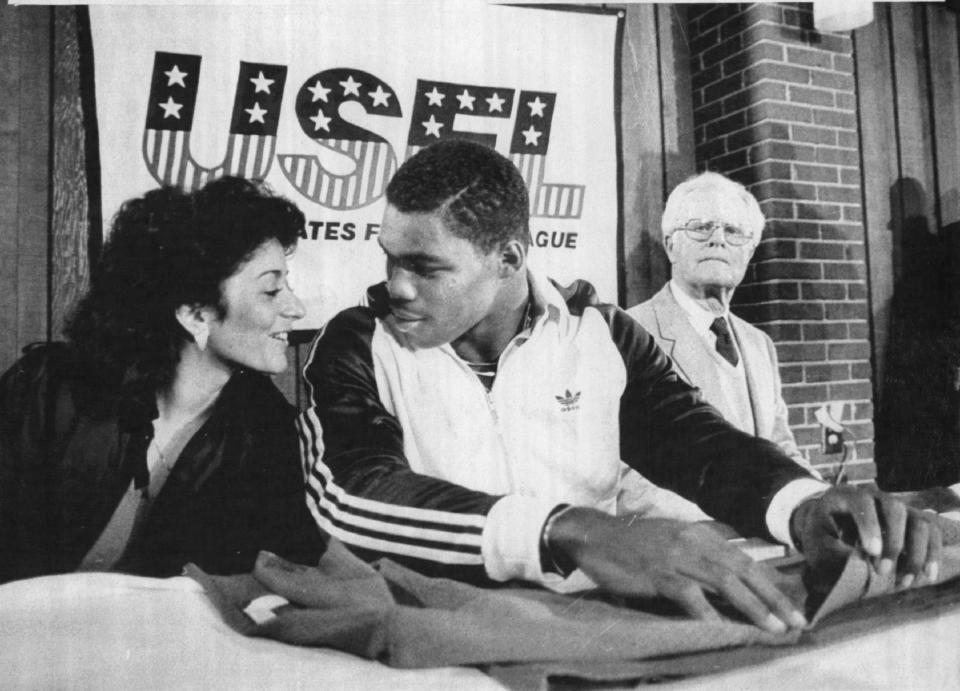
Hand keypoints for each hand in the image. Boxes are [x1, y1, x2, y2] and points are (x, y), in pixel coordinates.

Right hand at [547, 507, 806, 632]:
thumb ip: (706, 546)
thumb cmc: (636, 543)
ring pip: (724, 581)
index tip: (795, 604)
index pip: (746, 559)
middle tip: (798, 621)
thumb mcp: (676, 537)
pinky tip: (723, 629)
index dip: (773, 582)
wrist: (596, 535)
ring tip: (774, 627)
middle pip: (744, 569)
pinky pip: (688, 594)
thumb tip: (740, 558)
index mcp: (701, 534)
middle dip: (774, 597)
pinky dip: (708, 613)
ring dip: (753, 606)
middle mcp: (694, 541)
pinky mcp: (657, 573)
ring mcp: (676, 556)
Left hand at [789, 485, 942, 589]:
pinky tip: (926, 576)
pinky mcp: (911, 522)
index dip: (869, 525)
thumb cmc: (821, 537)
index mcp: (844, 495)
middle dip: (893, 542)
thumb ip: (833, 551)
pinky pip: (931, 533)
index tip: (871, 552)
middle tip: (882, 571)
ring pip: (919, 521)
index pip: (861, 502)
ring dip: (916, 553)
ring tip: (904, 581)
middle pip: (895, 508)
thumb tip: (862, 563)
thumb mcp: (816, 543)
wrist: (829, 529)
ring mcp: (896, 508)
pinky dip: (932, 554)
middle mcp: (874, 497)